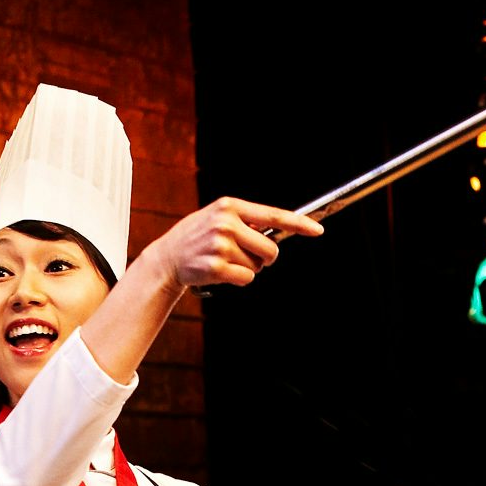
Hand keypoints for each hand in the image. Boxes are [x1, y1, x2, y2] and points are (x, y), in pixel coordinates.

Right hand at [134, 197, 323, 290]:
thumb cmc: (198, 237)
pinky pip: (246, 278)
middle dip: (264, 258)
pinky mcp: (215, 267)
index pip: (273, 215)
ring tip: (223, 260)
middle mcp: (226, 223)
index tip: (318, 230)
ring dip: (246, 268)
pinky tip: (220, 272)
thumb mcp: (218, 217)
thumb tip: (278, 232)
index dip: (299, 224)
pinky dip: (238, 280)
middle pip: (271, 249)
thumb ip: (246, 221)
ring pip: (257, 266)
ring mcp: (220, 245)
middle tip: (244, 255)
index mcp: (230, 206)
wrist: (167, 257)